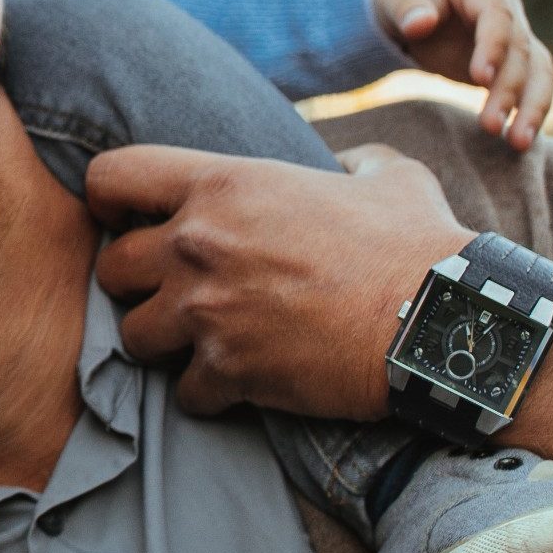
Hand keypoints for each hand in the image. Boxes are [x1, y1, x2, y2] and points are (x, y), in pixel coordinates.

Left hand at [86, 143, 469, 423]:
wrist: (442, 322)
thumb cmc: (417, 243)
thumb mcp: (386, 175)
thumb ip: (351, 159)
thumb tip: (347, 162)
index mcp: (224, 184)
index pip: (111, 177)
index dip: (111, 199)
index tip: (131, 219)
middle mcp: (199, 245)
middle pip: (112, 268)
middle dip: (138, 283)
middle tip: (177, 291)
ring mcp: (208, 312)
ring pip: (133, 336)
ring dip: (163, 342)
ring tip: (204, 341)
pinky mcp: (229, 372)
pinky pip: (183, 393)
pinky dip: (207, 393)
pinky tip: (239, 383)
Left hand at [371, 0, 552, 148]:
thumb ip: (405, 5)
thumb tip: (420, 24)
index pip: (497, 13)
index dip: (493, 44)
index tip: (480, 78)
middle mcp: (506, 8)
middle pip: (519, 49)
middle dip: (508, 89)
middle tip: (491, 126)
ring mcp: (513, 35)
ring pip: (538, 70)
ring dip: (532, 106)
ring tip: (520, 143)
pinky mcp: (511, 63)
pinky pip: (531, 86)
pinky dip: (529, 112)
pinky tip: (520, 141)